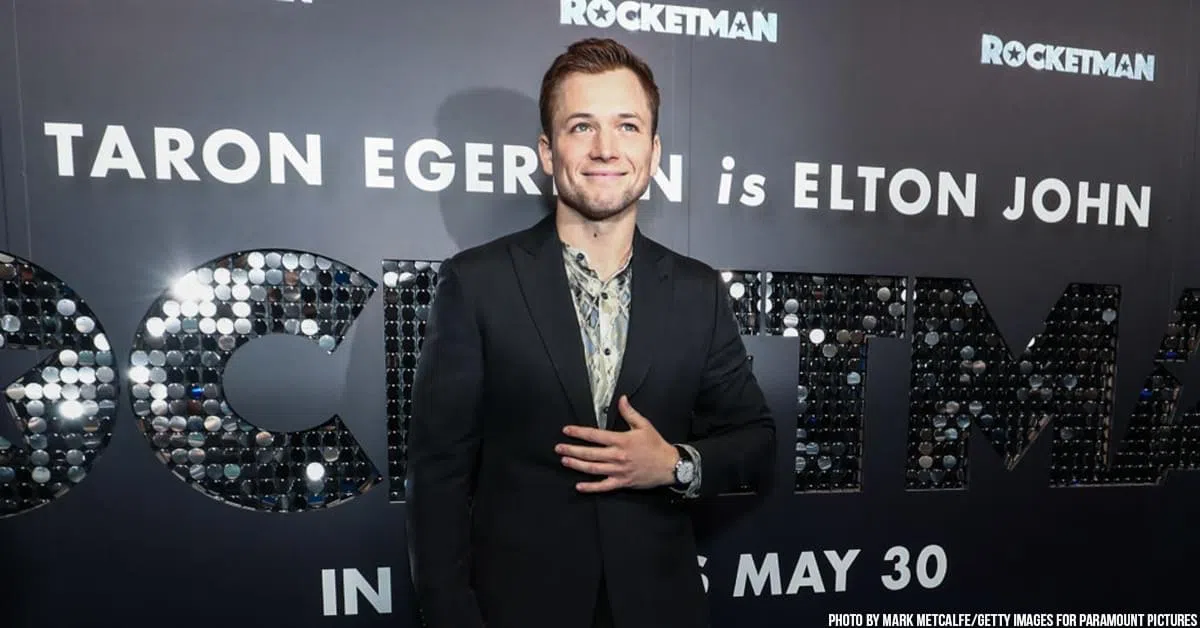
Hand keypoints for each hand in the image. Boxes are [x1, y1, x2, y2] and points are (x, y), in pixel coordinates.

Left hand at [556, 395, 678, 492]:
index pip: (595, 435)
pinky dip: (591, 487)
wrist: (669, 465)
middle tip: (558, 448)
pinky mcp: (622, 482)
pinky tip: (579, 486)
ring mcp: (618, 471)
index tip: (566, 430)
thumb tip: (621, 399)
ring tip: (564, 460)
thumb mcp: (644, 425)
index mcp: (621, 440)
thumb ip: (629, 412)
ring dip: (577, 465)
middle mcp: (617, 456)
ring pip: (593, 469)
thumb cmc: (656, 445)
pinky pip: (603, 486)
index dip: (579, 432)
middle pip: (590, 453)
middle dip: (572, 449)